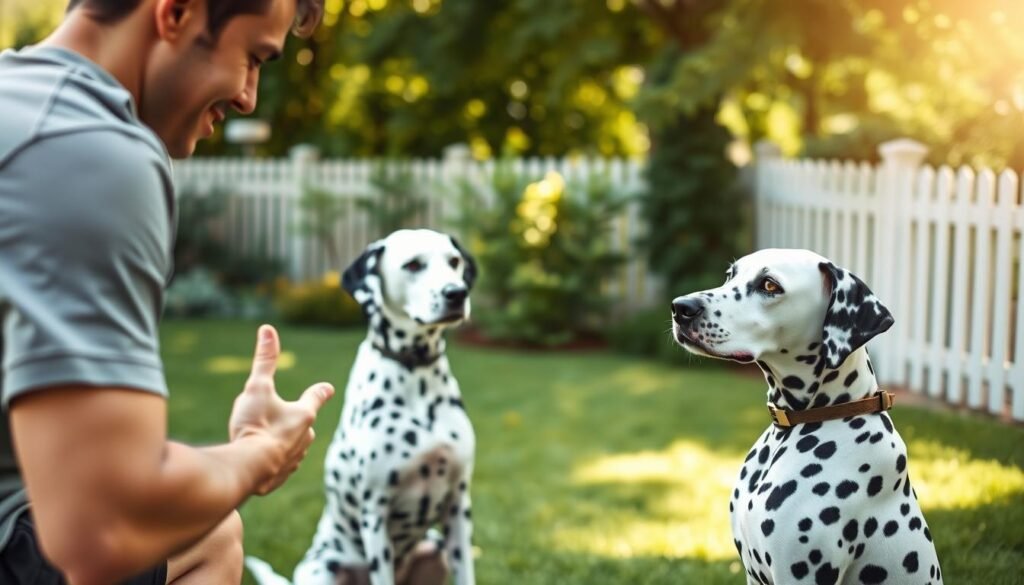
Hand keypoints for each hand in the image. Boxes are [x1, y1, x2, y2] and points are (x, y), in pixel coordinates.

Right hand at [229, 324, 333, 494]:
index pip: (316, 397)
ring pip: (292, 446)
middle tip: (275, 419)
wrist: (248, 469)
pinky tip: (259, 464)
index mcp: (303, 414)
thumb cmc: (254, 425)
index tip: (327, 388)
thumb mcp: (257, 387)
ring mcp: (294, 459)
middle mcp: (305, 438)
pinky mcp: (281, 478)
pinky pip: (279, 467)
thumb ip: (264, 360)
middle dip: (293, 421)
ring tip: (262, 442)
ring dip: (281, 443)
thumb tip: (268, 329)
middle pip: (304, 425)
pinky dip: (271, 463)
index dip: (320, 391)